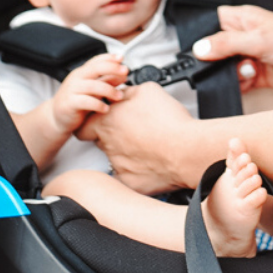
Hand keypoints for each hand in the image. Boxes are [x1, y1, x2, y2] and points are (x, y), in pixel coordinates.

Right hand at [50, 53, 127, 135]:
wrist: (57, 118)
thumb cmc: (77, 101)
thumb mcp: (94, 90)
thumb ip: (107, 81)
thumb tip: (124, 75)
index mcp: (82, 73)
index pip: (96, 61)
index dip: (109, 58)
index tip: (122, 58)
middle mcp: (76, 78)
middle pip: (95, 68)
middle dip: (112, 68)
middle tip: (125, 72)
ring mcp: (72, 90)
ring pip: (93, 86)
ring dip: (109, 90)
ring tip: (119, 96)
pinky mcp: (69, 104)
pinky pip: (86, 101)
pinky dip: (98, 104)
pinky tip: (106, 109)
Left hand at [79, 82, 196, 194]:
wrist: (187, 150)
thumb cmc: (170, 123)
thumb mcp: (149, 90)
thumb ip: (130, 92)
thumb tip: (126, 92)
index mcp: (106, 121)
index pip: (84, 125)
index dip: (93, 123)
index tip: (103, 122)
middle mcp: (108, 144)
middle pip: (100, 141)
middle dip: (113, 136)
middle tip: (133, 132)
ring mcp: (118, 165)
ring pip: (117, 159)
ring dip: (128, 153)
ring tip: (150, 146)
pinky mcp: (131, 182)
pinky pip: (129, 177)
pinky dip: (138, 172)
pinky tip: (153, 163)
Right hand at [192, 5, 272, 91]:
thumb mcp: (259, 39)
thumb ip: (226, 44)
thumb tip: (199, 48)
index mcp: (241, 19)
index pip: (209, 24)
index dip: (202, 38)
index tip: (203, 51)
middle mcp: (243, 36)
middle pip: (213, 51)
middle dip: (217, 62)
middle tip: (231, 63)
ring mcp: (250, 56)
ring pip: (224, 69)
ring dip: (231, 75)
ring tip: (249, 70)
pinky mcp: (257, 74)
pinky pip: (238, 82)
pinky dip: (240, 85)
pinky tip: (251, 80)